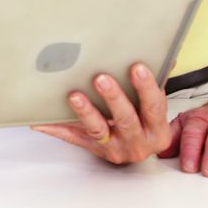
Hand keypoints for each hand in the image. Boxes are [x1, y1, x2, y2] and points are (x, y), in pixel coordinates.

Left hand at [33, 64, 171, 164]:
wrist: (139, 153)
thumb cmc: (146, 124)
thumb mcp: (156, 108)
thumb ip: (158, 82)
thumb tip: (166, 55)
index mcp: (156, 129)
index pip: (154, 106)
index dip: (146, 87)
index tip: (136, 67)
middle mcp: (137, 142)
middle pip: (125, 119)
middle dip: (113, 98)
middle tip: (100, 78)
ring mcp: (113, 148)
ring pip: (98, 130)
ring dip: (85, 112)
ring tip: (74, 96)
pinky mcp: (92, 150)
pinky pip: (72, 138)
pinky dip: (55, 128)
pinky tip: (41, 120)